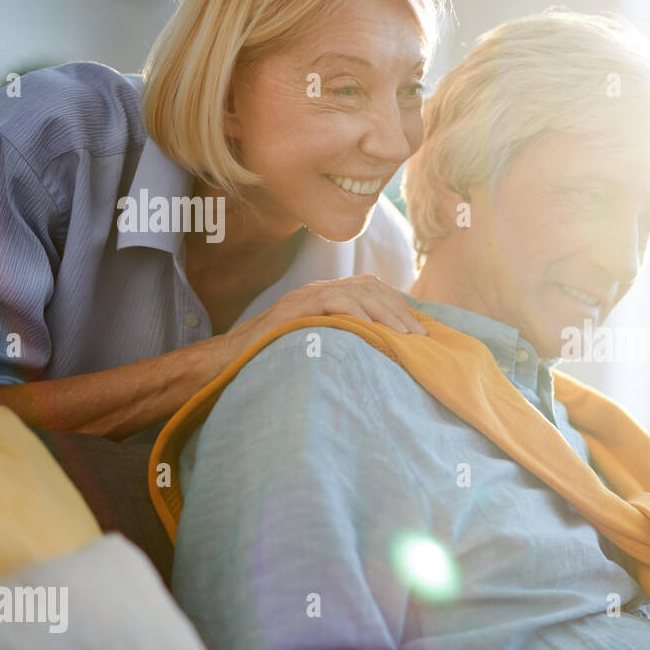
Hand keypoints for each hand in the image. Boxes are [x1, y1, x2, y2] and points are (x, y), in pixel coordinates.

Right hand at [213, 273, 426, 365]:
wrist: (230, 361)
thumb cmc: (276, 359)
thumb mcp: (320, 346)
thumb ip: (345, 340)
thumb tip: (382, 355)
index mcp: (327, 296)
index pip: (372, 288)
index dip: (398, 305)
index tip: (418, 329)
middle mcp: (319, 289)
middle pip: (371, 287)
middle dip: (400, 310)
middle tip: (420, 336)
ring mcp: (306, 295)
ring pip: (358, 292)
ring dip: (387, 314)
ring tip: (405, 335)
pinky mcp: (295, 307)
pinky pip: (333, 301)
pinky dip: (357, 313)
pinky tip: (374, 329)